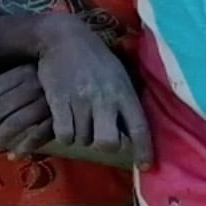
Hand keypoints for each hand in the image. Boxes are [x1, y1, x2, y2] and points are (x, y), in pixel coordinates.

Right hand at [29, 16, 150, 162]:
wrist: (63, 37)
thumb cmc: (95, 59)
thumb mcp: (119, 75)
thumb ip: (126, 103)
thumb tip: (131, 134)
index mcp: (124, 92)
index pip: (139, 128)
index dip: (144, 151)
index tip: (146, 167)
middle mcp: (104, 99)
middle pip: (108, 142)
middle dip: (104, 145)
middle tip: (99, 136)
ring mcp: (80, 100)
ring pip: (83, 140)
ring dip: (81, 136)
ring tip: (79, 119)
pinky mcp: (59, 101)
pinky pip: (64, 135)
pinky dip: (64, 134)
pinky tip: (64, 121)